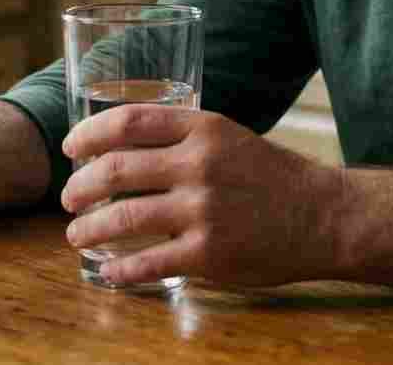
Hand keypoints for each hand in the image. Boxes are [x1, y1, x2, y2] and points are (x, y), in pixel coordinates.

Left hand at [59, 104, 343, 285]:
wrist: (323, 217)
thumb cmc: (272, 177)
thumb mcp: (230, 138)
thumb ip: (183, 139)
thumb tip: (123, 149)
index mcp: (203, 128)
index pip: (129, 121)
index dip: (90, 134)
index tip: (71, 146)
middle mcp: (200, 164)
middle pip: (115, 169)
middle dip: (80, 186)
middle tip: (69, 198)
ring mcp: (203, 210)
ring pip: (123, 217)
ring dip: (89, 229)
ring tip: (77, 235)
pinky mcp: (209, 253)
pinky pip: (149, 262)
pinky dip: (121, 269)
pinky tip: (110, 271)